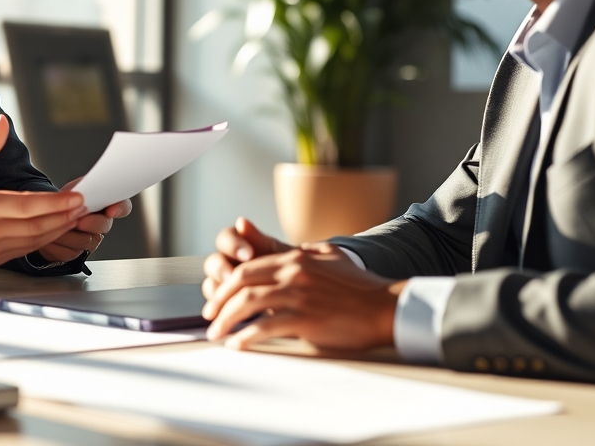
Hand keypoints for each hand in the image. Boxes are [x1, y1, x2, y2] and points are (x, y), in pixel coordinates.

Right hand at [0, 115, 87, 266]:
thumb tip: (2, 123)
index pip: (27, 207)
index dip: (55, 203)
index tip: (77, 196)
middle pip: (37, 227)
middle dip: (65, 216)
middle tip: (86, 204)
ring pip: (34, 241)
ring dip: (59, 228)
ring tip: (77, 214)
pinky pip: (25, 249)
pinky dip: (45, 238)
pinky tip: (57, 225)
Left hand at [39, 178, 132, 262]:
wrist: (47, 218)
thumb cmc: (64, 201)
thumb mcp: (73, 188)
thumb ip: (82, 189)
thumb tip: (82, 191)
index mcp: (105, 205)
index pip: (123, 206)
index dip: (120, 208)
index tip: (111, 210)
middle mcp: (101, 224)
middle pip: (104, 226)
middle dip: (91, 222)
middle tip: (79, 219)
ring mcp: (89, 240)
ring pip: (86, 241)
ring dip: (70, 233)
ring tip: (57, 225)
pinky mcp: (74, 253)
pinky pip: (69, 252)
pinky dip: (57, 244)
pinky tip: (50, 236)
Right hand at [202, 217, 293, 301]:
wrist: (302, 295)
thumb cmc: (292, 271)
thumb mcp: (282, 255)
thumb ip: (259, 240)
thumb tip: (241, 221)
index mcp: (239, 245)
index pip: (226, 238)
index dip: (232, 244)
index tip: (248, 254)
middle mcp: (227, 263)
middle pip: (213, 262)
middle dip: (221, 269)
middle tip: (232, 277)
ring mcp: (225, 285)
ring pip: (211, 284)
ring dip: (218, 291)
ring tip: (233, 301)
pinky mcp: (227, 304)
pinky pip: (215, 306)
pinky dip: (221, 309)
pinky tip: (231, 314)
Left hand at [202, 240, 404, 351]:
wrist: (385, 307)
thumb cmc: (359, 287)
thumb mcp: (329, 257)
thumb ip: (304, 252)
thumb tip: (290, 250)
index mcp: (295, 258)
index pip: (247, 267)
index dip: (226, 284)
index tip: (216, 299)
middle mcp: (293, 272)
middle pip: (240, 282)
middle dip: (218, 301)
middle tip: (209, 318)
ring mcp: (298, 294)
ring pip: (247, 303)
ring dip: (226, 320)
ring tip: (216, 334)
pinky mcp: (305, 318)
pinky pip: (265, 326)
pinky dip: (246, 336)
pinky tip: (238, 344)